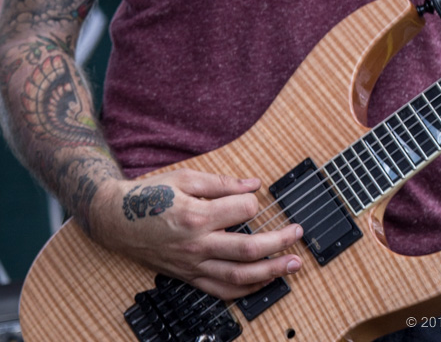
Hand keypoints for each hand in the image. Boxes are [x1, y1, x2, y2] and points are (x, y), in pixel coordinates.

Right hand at [89, 168, 302, 299]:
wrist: (116, 219)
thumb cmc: (150, 194)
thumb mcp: (186, 177)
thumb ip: (222, 182)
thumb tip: (254, 184)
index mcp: (196, 215)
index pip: (243, 211)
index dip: (255, 202)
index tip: (256, 196)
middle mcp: (196, 245)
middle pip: (248, 249)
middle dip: (279, 242)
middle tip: (298, 234)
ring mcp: (192, 265)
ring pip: (239, 277)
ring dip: (270, 272)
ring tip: (292, 265)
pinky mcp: (188, 277)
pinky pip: (221, 290)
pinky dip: (246, 290)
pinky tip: (264, 282)